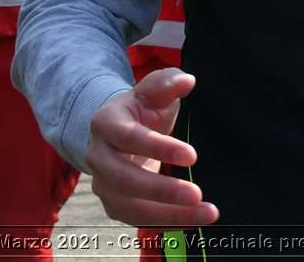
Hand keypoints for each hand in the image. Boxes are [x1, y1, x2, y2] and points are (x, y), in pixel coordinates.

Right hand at [85, 68, 219, 227]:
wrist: (118, 131)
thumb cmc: (141, 108)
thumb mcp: (153, 90)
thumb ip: (167, 83)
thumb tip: (188, 80)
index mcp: (106, 123)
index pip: (130, 138)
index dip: (159, 148)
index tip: (192, 156)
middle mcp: (98, 156)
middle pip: (124, 179)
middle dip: (161, 190)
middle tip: (196, 194)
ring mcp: (102, 184)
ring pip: (130, 207)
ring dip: (169, 215)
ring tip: (205, 212)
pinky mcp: (113, 204)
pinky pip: (138, 219)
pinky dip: (166, 222)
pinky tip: (193, 219)